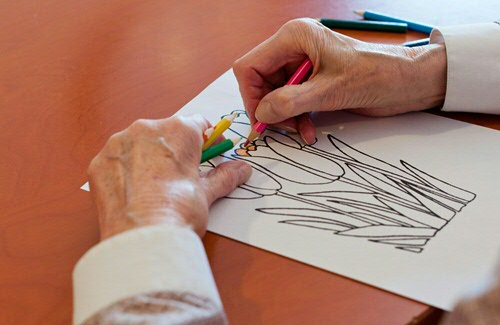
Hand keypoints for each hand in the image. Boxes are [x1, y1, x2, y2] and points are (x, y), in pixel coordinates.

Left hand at [88, 115, 251, 239]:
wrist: (142, 238)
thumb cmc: (177, 211)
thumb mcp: (207, 193)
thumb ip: (224, 176)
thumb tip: (241, 170)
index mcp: (177, 130)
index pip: (198, 123)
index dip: (208, 138)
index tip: (211, 151)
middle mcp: (146, 128)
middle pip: (167, 132)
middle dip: (177, 149)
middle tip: (184, 174)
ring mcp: (118, 144)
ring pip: (139, 143)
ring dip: (149, 157)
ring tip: (157, 186)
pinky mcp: (98, 162)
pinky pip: (117, 160)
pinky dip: (126, 170)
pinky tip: (135, 192)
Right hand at [233, 18, 446, 143]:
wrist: (406, 83)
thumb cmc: (376, 75)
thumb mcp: (330, 91)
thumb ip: (291, 101)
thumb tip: (262, 113)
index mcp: (294, 38)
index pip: (250, 67)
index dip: (250, 95)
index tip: (261, 120)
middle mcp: (293, 48)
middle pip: (260, 83)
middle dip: (269, 109)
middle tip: (282, 128)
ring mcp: (301, 64)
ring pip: (274, 95)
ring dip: (284, 117)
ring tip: (301, 130)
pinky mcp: (311, 80)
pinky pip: (290, 101)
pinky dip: (295, 118)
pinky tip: (308, 129)